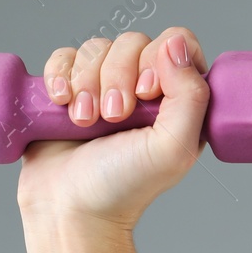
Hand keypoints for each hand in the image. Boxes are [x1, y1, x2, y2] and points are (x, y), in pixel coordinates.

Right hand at [16, 27, 210, 229]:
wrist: (70, 210)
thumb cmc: (124, 188)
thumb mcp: (173, 148)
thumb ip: (191, 96)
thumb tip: (176, 43)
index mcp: (176, 100)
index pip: (176, 42)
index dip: (159, 57)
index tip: (145, 94)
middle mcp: (140, 90)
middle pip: (132, 42)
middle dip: (117, 77)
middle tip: (113, 118)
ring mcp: (102, 88)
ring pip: (96, 48)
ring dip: (87, 83)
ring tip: (84, 123)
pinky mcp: (67, 91)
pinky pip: (63, 57)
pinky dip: (60, 75)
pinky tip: (61, 103)